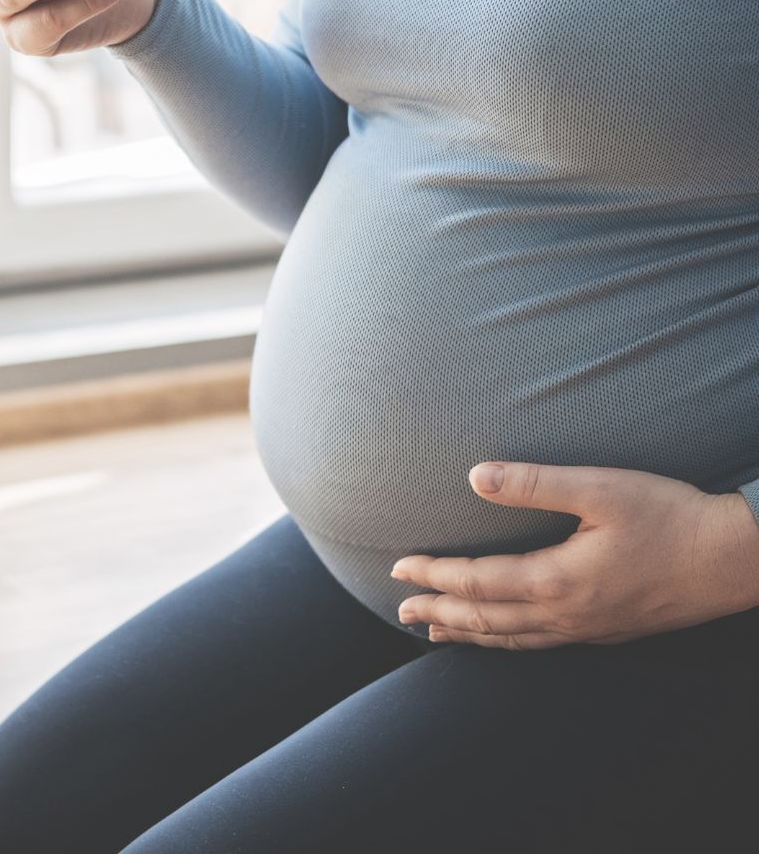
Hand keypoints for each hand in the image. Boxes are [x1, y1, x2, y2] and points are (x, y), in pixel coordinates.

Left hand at [391, 462, 758, 649]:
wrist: (732, 560)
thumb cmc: (668, 517)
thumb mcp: (600, 488)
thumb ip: (534, 483)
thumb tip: (474, 477)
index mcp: (555, 580)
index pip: (476, 582)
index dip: (433, 575)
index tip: (397, 568)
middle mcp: (564, 615)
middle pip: (485, 619)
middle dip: (438, 611)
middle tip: (399, 610)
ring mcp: (585, 629)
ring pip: (510, 639)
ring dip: (467, 632)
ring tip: (434, 630)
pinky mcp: (605, 631)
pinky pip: (538, 644)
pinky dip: (505, 641)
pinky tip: (501, 635)